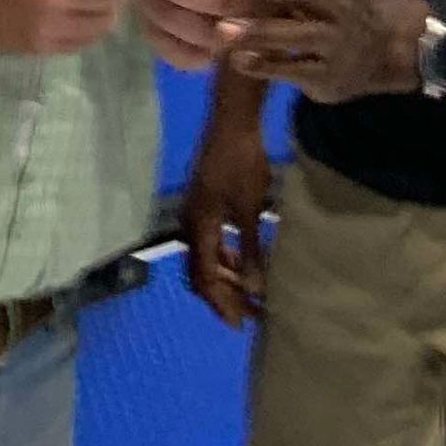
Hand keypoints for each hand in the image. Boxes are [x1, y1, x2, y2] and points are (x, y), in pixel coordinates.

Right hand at [183, 121, 271, 327]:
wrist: (232, 122)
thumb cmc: (242, 164)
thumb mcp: (250, 208)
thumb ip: (250, 249)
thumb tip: (255, 289)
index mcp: (197, 228)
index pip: (204, 279)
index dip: (223, 303)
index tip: (242, 322)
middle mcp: (190, 224)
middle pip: (201, 272)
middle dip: (224, 295)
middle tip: (250, 313)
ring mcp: (195, 212)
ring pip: (206, 256)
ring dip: (226, 276)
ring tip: (251, 291)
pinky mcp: (204, 201)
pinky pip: (211, 240)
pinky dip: (226, 255)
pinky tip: (244, 259)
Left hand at [219, 0, 419, 105]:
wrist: (379, 55)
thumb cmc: (331, 7)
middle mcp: (342, 5)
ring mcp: (338, 42)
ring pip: (299, 34)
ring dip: (261, 31)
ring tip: (222, 29)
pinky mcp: (329, 76)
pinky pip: (296, 70)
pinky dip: (267, 66)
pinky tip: (238, 61)